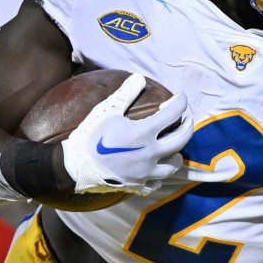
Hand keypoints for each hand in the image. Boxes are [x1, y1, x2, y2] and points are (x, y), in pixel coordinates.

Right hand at [60, 73, 192, 194]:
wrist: (75, 166)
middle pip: (181, 140)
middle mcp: (150, 154)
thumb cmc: (90, 136)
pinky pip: (156, 183)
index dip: (180, 102)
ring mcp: (146, 172)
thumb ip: (125, 94)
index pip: (172, 113)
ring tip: (174, 148)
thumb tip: (139, 78)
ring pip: (173, 165)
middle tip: (187, 120)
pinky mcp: (138, 185)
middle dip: (188, 127)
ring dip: (176, 154)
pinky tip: (155, 170)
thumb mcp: (107, 111)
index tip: (181, 97)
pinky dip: (159, 176)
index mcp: (144, 133)